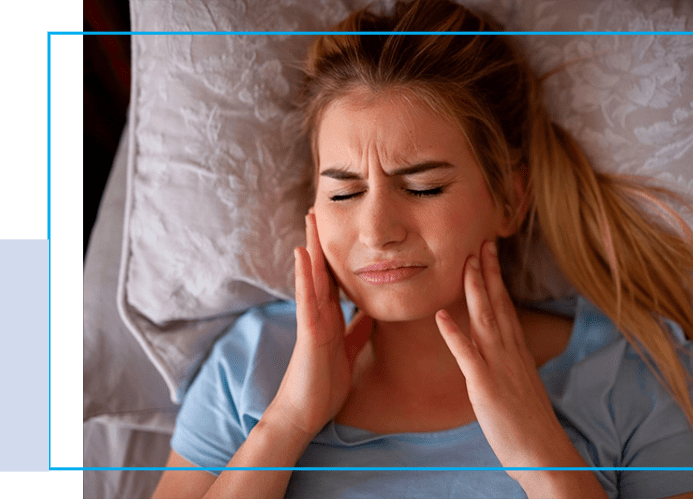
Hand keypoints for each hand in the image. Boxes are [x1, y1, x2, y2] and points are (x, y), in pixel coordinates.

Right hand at [264, 212, 371, 438]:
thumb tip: (370, 314)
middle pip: (322, 271)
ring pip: (312, 277)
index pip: (335, 280)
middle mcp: (319, 314)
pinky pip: (307, 299)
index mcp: (330, 318)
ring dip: (312, 247)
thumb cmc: (324, 385)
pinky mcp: (308, 332)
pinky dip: (305, 276)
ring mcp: (311, 320)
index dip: (337, 255)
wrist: (306, 413)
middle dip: (322, 242)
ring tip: (311, 219)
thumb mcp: (348, 352)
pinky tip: (304, 254)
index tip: (340, 230)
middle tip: (320, 210)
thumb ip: (356, 332)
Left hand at [435, 241, 604, 496]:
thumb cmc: (529, 422)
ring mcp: (498, 367)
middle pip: (497, 303)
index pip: (505, 305)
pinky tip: (440, 316)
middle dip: (487, 271)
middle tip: (479, 241)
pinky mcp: (484, 386)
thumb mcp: (520, 383)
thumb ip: (509, 362)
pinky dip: (453, 334)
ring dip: (474, 290)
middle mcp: (509, 352)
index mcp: (516, 350)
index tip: (488, 252)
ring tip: (464, 263)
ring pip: (485, 319)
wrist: (543, 451)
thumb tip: (500, 350)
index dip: (495, 277)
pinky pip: (467, 355)